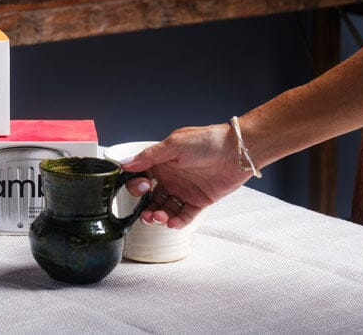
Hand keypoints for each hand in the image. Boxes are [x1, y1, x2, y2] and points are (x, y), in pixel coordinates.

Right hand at [120, 123, 249, 228]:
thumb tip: (125, 163)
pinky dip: (177, 221)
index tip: (143, 187)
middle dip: (146, 208)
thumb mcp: (174, 144)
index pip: (141, 178)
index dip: (137, 186)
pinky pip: (184, 215)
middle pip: (151, 198)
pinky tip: (173, 222)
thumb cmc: (207, 141)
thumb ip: (149, 156)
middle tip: (147, 215)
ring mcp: (184, 190)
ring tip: (161, 218)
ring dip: (160, 216)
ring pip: (165, 209)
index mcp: (161, 162)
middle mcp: (171, 177)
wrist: (236, 152)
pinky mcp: (198, 201)